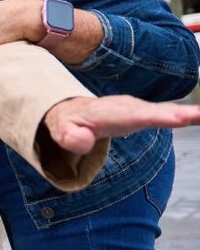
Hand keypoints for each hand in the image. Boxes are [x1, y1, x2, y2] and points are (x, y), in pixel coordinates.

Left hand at [43, 95, 199, 153]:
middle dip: (182, 114)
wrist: (71, 110)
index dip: (159, 117)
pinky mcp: (145, 112)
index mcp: (110, 113)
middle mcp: (128, 107)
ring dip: (189, 114)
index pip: (137, 116)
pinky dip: (187, 115)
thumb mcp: (62, 131)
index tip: (182, 118)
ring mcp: (138, 108)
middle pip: (158, 111)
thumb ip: (70, 137)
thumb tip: (82, 142)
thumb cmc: (68, 122)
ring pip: (167, 111)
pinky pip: (168, 114)